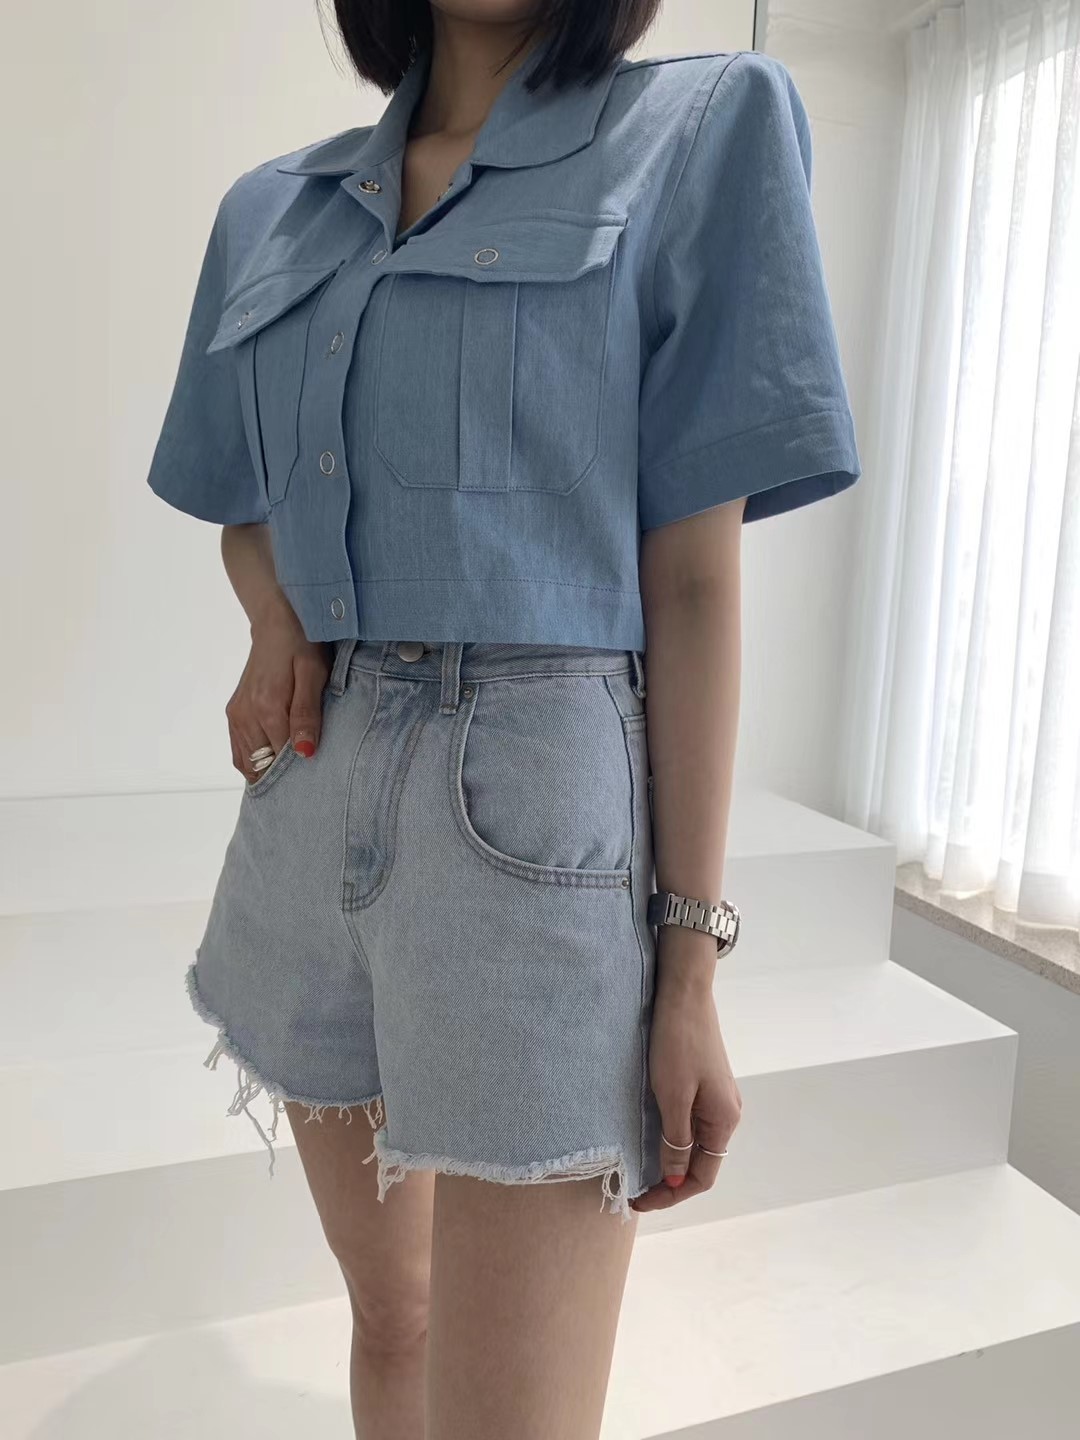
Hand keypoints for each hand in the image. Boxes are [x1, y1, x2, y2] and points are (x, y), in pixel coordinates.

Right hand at [225, 605, 332, 783]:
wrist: (276, 622)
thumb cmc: (302, 645)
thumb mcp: (314, 675)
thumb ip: (307, 715)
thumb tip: (304, 753)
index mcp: (268, 708)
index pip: (282, 759)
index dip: (300, 770)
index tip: (317, 772)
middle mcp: (246, 716)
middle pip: (262, 765)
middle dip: (283, 774)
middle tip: (307, 776)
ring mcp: (236, 715)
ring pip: (248, 762)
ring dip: (267, 771)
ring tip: (291, 772)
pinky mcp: (234, 712)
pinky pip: (239, 752)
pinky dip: (253, 762)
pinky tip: (272, 762)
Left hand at [630, 931, 742, 1212]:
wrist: (684, 993)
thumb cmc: (678, 1043)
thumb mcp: (673, 1096)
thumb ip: (676, 1140)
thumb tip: (675, 1179)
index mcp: (724, 1121)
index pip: (702, 1176)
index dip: (671, 1195)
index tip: (639, 1201)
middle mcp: (726, 1114)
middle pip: (700, 1163)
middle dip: (669, 1183)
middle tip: (634, 1191)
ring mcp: (716, 1099)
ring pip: (694, 1144)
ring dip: (669, 1162)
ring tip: (639, 1170)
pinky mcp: (704, 1084)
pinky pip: (690, 1124)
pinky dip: (672, 1139)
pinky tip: (650, 1140)